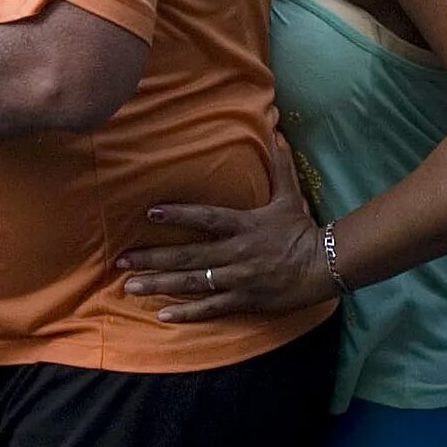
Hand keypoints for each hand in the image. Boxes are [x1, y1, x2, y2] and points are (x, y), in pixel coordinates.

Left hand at [116, 136, 333, 322]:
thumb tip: (277, 132)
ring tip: (130, 287)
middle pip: (188, 255)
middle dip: (153, 258)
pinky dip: (187, 313)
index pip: (205, 218)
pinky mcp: (244, 300)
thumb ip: (279, 166)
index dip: (178, 215)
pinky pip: (211, 308)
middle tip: (122, 261)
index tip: (149, 214)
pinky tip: (162, 314)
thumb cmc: (303, 230)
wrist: (324, 266)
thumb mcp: (290, 196)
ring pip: (193, 283)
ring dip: (160, 285)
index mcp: (243, 226)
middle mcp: (236, 253)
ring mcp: (238, 279)